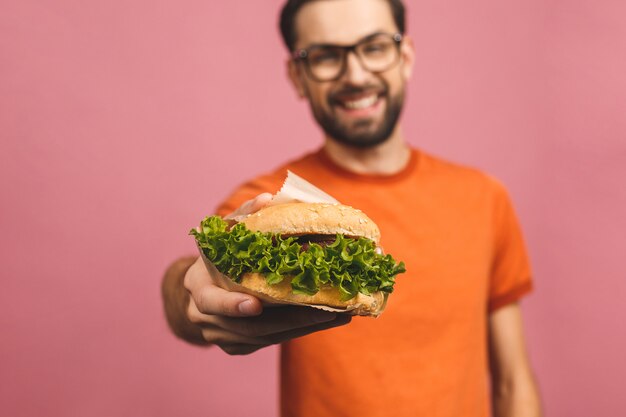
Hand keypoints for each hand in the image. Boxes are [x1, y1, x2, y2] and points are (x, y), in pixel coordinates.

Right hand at [183, 193, 351, 354]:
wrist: (203, 289)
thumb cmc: (219, 255)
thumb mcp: (225, 233)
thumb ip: (245, 216)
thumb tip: (267, 200)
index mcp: (199, 286)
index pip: (213, 301)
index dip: (233, 305)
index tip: (257, 304)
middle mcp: (205, 316)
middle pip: (249, 327)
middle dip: (289, 320)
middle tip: (325, 310)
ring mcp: (221, 336)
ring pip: (264, 338)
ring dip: (302, 328)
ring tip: (337, 315)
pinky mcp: (237, 347)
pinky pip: (270, 343)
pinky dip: (298, 332)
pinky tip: (324, 321)